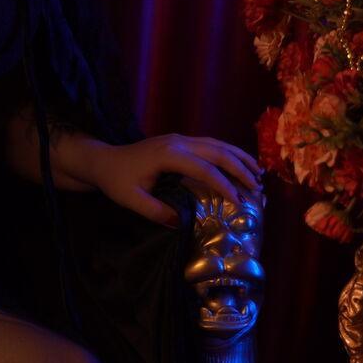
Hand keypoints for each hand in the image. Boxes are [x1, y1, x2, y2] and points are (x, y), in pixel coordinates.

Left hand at [88, 132, 263, 224]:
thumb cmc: (116, 180)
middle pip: (216, 152)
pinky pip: (210, 144)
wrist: (103, 160)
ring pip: (216, 144)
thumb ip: (156, 211)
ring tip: (258, 173)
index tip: (238, 201)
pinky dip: (228, 153)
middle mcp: (177, 142)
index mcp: (167, 155)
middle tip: (257, 187)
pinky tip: (239, 163)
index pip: (203, 169)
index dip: (223, 185)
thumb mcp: (131, 200)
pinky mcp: (179, 141)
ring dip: (238, 157)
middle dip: (239, 169)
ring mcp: (179, 139)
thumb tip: (182, 223)